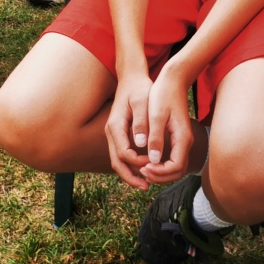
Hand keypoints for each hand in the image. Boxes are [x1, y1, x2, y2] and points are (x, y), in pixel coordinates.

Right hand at [105, 71, 153, 188]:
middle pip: (116, 162)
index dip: (137, 163)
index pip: (123, 153)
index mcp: (115, 126)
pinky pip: (122, 154)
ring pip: (118, 160)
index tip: (153, 165)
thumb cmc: (139, 88)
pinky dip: (132, 164)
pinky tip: (145, 168)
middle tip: (146, 187)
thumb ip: (141, 122)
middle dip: (130, 177)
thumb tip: (141, 145)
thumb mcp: (142, 102)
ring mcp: (113, 134)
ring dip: (131, 173)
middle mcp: (111, 132)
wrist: (132, 77)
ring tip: (147, 183)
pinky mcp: (120, 133)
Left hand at [140, 62, 194, 184]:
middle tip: (141, 172)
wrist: (172, 80)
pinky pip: (173, 159)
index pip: (176, 167)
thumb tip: (154, 160)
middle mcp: (185, 142)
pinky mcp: (178, 138)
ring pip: (176, 167)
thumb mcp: (156, 115)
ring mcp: (183, 140)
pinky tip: (147, 160)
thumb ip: (156, 137)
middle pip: (177, 171)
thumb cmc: (163, 94)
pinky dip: (162, 165)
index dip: (160, 172)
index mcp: (182, 137)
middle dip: (160, 176)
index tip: (143, 168)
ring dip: (161, 173)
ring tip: (142, 168)